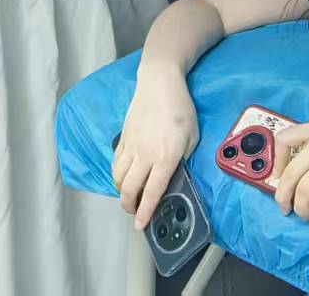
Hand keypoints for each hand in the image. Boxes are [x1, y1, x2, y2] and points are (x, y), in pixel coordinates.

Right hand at [113, 68, 198, 229]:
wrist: (160, 83)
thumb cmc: (181, 109)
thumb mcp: (192, 137)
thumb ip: (183, 158)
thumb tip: (173, 172)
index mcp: (165, 158)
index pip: (152, 192)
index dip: (145, 212)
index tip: (140, 226)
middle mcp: (145, 155)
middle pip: (130, 188)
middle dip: (129, 206)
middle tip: (133, 212)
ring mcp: (131, 145)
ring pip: (119, 176)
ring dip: (121, 191)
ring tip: (128, 195)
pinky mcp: (124, 136)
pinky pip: (116, 161)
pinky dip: (117, 173)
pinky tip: (124, 175)